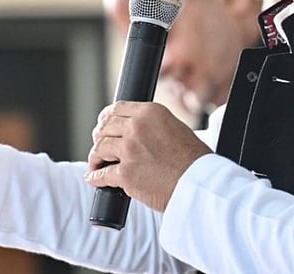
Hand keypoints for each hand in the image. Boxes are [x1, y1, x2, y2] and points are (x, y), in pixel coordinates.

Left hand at [85, 101, 211, 210]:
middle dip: (99, 137)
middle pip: (104, 127)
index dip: (106, 119)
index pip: (116, 109)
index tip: (103, 126)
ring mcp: (130, 150)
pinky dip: (95, 177)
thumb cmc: (193, 159)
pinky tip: (94, 178)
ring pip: (100, 148)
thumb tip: (134, 130)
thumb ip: (153, 125)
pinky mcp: (126, 174)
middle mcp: (137, 127)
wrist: (199, 183)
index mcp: (150, 112)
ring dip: (96, 157)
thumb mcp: (176, 127)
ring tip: (98, 164)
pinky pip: (101, 174)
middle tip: (100, 147)